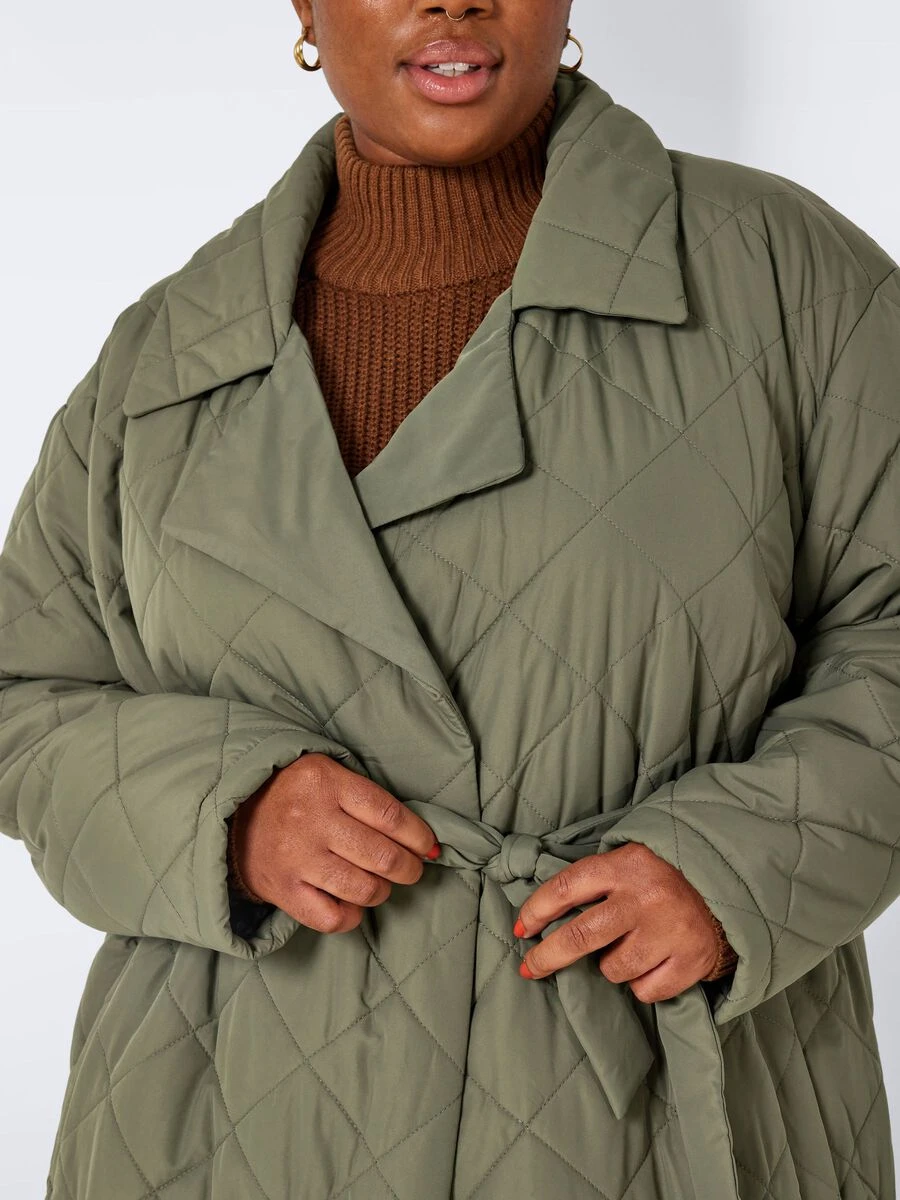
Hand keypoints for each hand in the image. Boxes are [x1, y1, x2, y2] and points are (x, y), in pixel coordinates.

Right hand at [229, 752, 439, 933]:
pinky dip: (351, 916)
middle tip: (410, 868)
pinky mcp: (283, 890)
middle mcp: (313, 820)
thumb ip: (368, 799)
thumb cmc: (293, 793)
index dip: (419, 836)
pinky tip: (351, 904)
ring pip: (363, 889)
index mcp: (327, 783)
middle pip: (382, 856)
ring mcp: (296, 858)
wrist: (231, 812)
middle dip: (408, 868)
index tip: (429, 847)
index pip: (390, 816)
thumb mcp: (327, 774)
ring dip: (382, 891)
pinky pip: (332, 917)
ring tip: (379, 884)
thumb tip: (422, 839)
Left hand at [513, 841, 726, 1002]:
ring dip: (612, 966)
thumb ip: (593, 882)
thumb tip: (540, 918)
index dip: (537, 911)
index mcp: (624, 866)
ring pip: (613, 969)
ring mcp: (669, 930)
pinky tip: (653, 962)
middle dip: (548, 957)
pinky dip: (643, 983)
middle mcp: (645, 897)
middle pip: (581, 936)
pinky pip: (645, 990)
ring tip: (629, 947)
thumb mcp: (627, 862)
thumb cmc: (658, 879)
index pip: (567, 888)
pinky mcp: (691, 960)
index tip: (522, 930)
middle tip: (530, 968)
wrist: (724, 889)